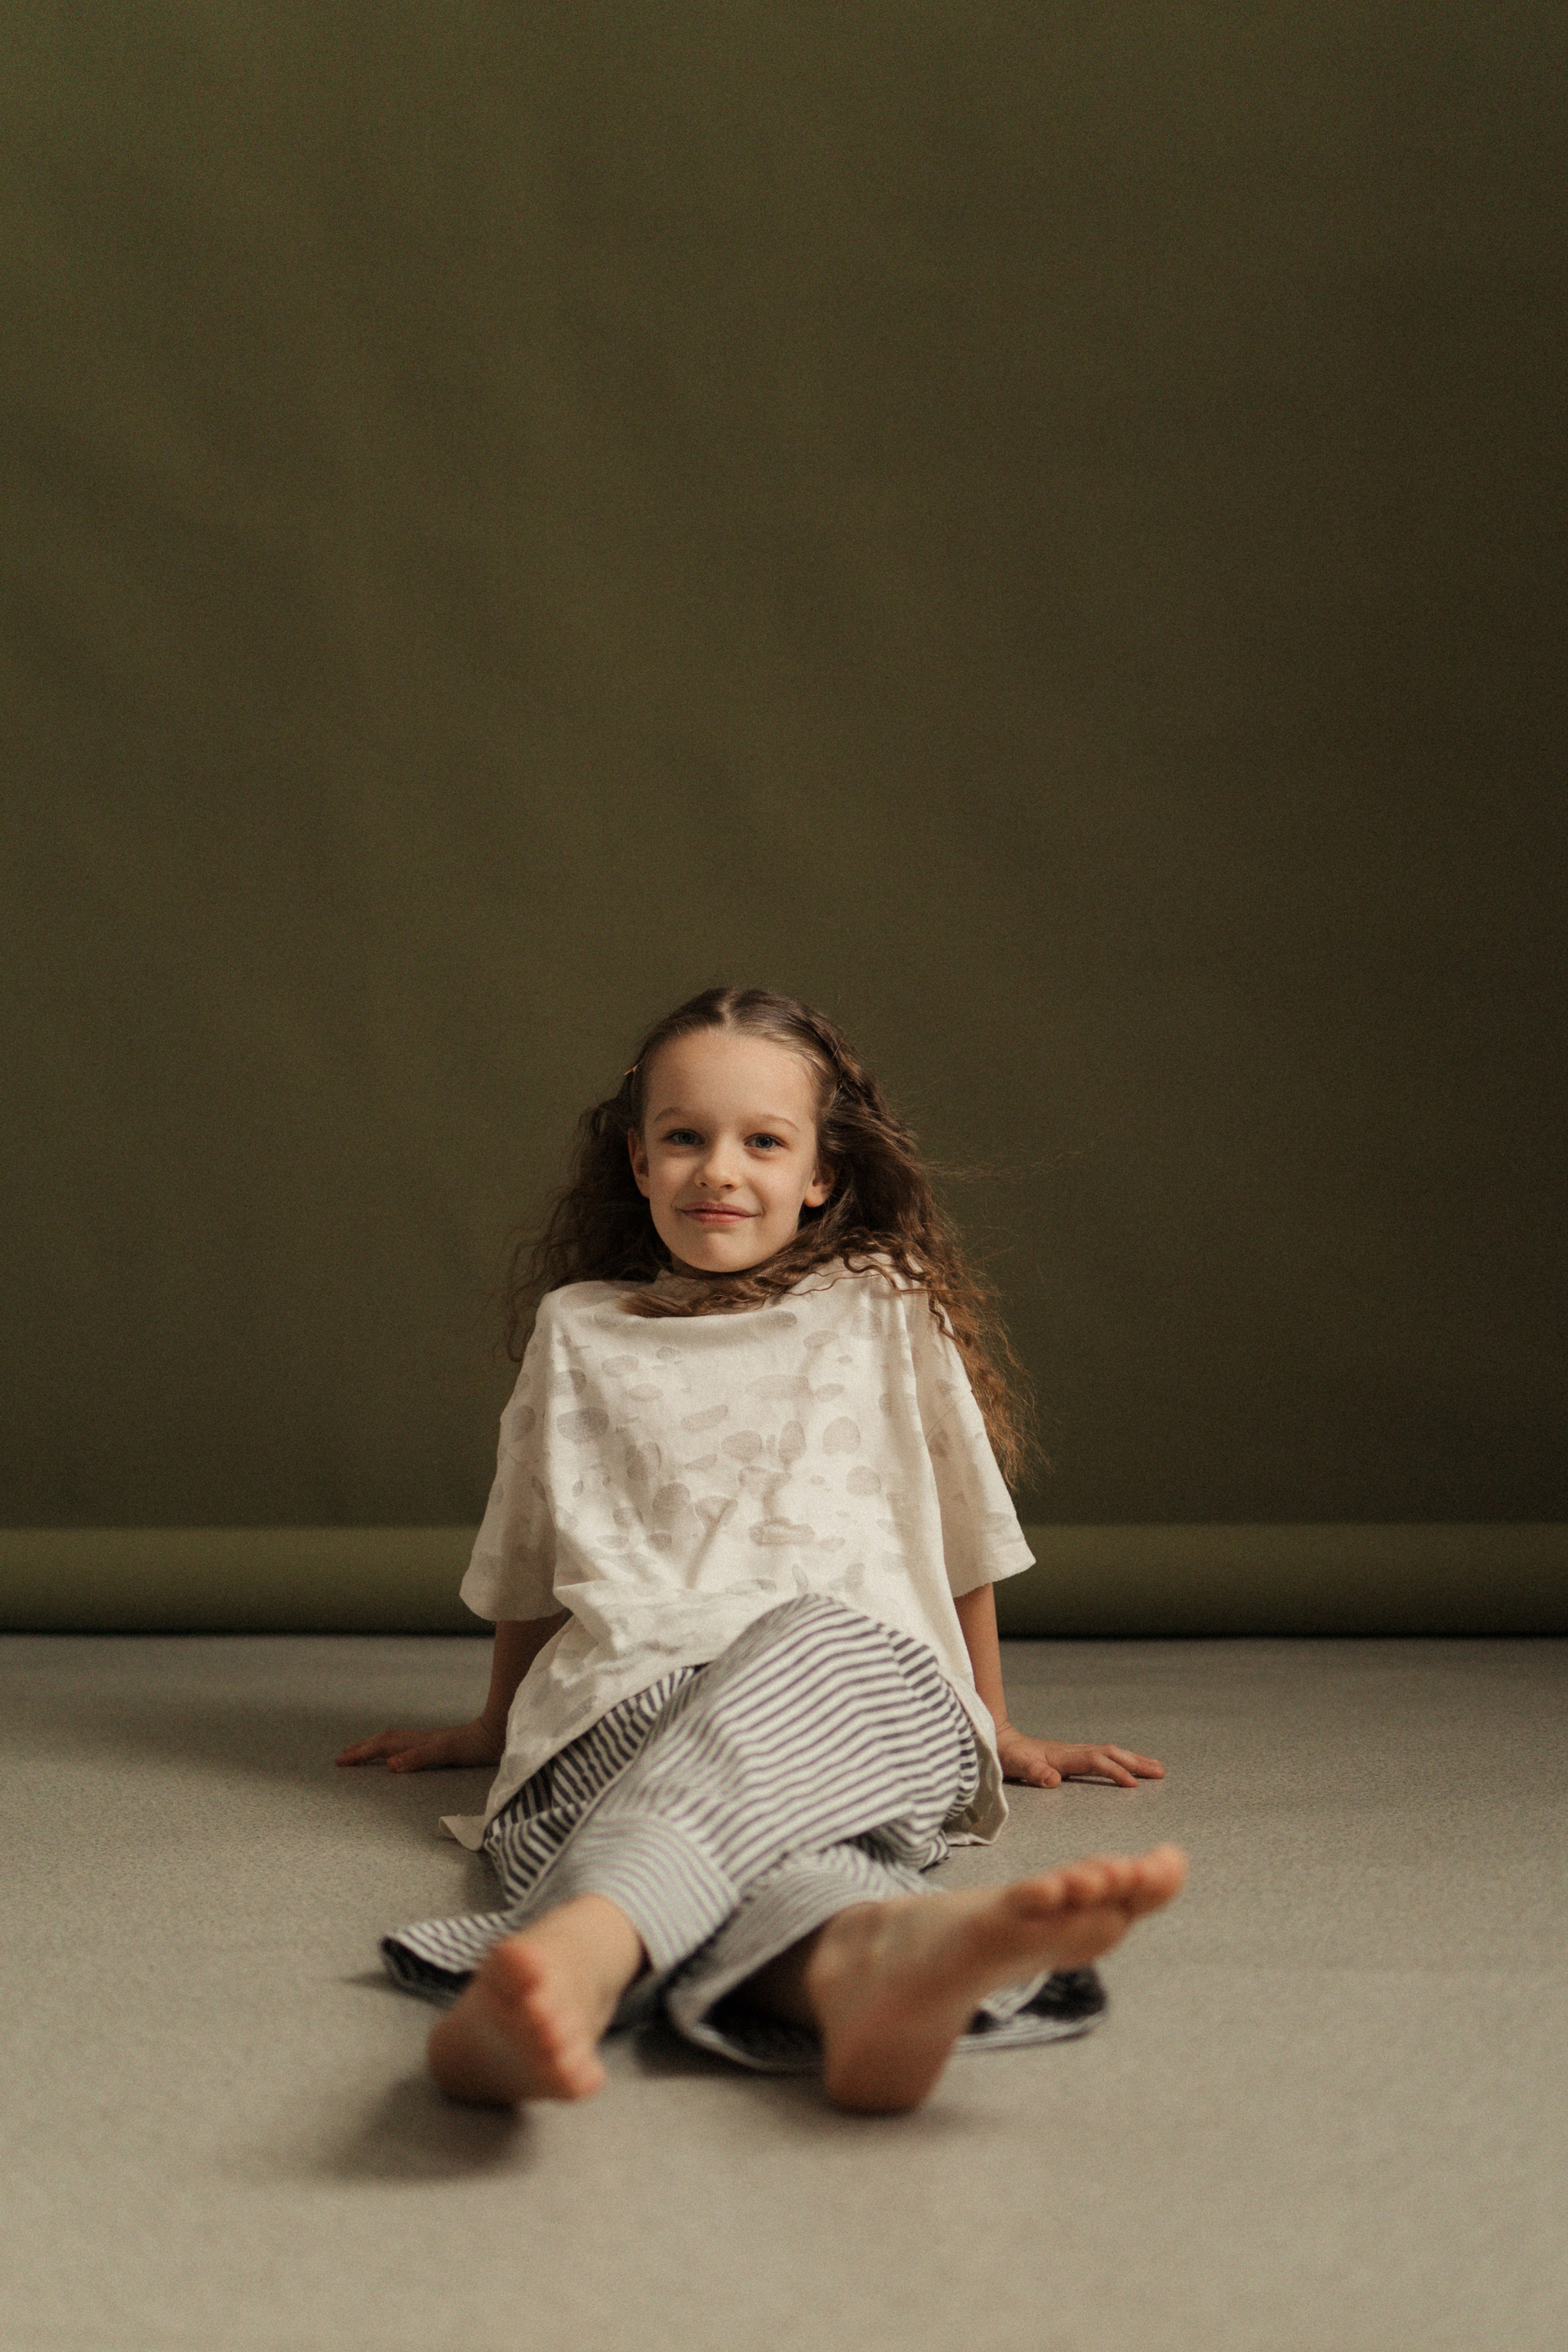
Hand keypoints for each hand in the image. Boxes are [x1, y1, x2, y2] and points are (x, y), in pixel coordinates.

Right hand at [335, 1718, 503, 1772]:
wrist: (496, 1735)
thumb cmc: (473, 1745)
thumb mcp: (445, 1752)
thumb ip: (418, 1757)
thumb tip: (389, 1764)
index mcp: (416, 1742)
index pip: (381, 1746)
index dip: (361, 1753)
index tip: (340, 1761)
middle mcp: (418, 1739)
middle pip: (383, 1741)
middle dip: (362, 1748)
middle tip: (342, 1756)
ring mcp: (427, 1741)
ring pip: (393, 1741)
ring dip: (374, 1746)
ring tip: (361, 1752)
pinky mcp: (437, 1746)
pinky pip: (405, 1745)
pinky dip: (391, 1749)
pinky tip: (396, 1755)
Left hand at [996, 1727, 1165, 1789]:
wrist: (999, 1740)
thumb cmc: (1007, 1756)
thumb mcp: (1016, 1765)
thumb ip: (1034, 1772)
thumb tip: (1053, 1779)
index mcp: (1062, 1756)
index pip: (1095, 1762)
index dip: (1114, 1772)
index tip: (1133, 1784)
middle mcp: (1072, 1751)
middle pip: (1110, 1754)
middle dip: (1136, 1763)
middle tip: (1161, 1773)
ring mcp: (1073, 1752)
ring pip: (1110, 1753)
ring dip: (1133, 1759)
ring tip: (1157, 1768)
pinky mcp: (1072, 1756)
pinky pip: (1103, 1756)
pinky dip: (1121, 1759)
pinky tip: (1129, 1765)